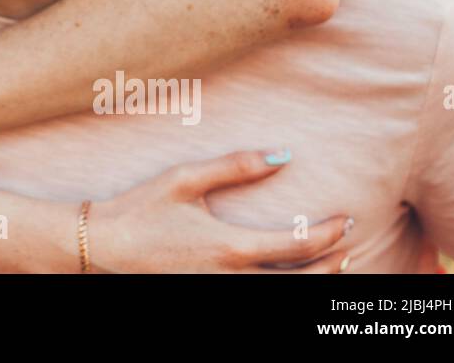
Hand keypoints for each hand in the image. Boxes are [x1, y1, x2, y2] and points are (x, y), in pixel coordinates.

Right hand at [85, 149, 353, 272]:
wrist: (103, 247)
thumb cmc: (142, 208)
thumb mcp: (185, 178)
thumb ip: (235, 166)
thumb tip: (282, 155)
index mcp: (230, 247)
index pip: (300, 245)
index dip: (331, 232)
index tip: (346, 218)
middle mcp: (232, 278)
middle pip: (301, 281)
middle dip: (333, 265)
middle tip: (349, 245)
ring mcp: (221, 292)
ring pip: (282, 296)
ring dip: (312, 282)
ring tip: (332, 265)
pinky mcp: (209, 295)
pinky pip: (257, 297)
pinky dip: (281, 287)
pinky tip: (288, 275)